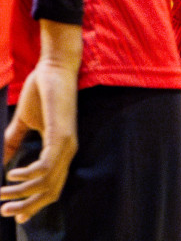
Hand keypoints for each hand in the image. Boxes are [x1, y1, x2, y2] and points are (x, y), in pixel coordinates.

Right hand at [2, 21, 81, 222]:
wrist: (54, 67)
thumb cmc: (42, 91)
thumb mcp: (24, 123)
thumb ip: (13, 142)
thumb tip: (1, 162)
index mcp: (61, 149)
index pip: (53, 186)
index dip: (36, 204)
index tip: (17, 218)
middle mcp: (68, 150)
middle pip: (52, 191)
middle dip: (27, 206)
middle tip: (5, 212)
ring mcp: (67, 143)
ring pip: (47, 182)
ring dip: (21, 192)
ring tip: (1, 193)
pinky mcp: (61, 133)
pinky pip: (46, 164)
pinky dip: (27, 174)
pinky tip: (11, 173)